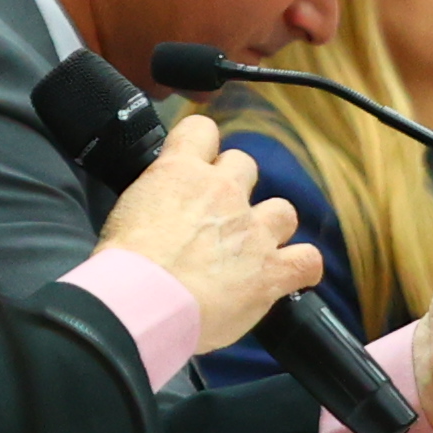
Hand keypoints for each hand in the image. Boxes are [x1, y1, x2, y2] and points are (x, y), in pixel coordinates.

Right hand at [93, 111, 324, 350]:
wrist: (142, 302)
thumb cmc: (124, 266)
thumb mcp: (125, 212)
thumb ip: (154, 202)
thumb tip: (158, 213)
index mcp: (180, 171)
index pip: (202, 130)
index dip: (202, 146)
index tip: (198, 164)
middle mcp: (222, 191)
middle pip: (245, 166)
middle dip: (235, 188)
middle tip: (216, 219)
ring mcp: (252, 230)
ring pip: (283, 210)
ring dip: (271, 226)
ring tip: (253, 249)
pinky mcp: (271, 269)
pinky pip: (307, 260)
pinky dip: (301, 267)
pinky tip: (289, 276)